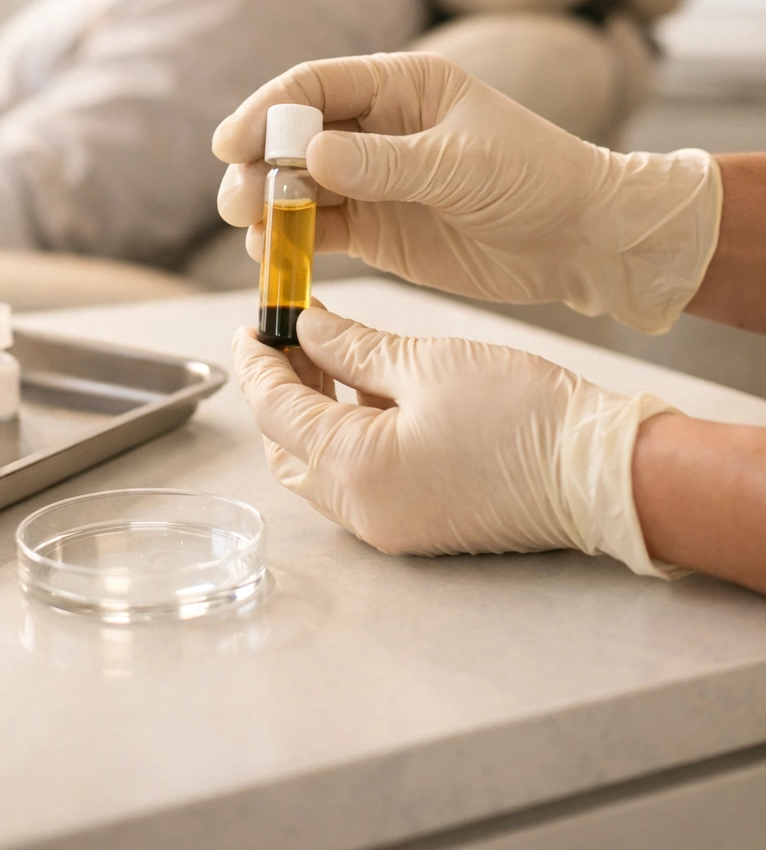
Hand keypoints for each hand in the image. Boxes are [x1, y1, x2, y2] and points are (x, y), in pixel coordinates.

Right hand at [214, 53, 720, 332]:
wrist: (584, 240)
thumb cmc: (536, 178)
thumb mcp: (462, 166)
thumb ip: (386, 163)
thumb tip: (310, 154)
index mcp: (402, 86)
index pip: (314, 87)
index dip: (267, 111)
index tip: (233, 144)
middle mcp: (378, 128)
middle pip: (294, 138)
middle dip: (259, 164)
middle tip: (239, 198)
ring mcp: (373, 180)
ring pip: (297, 187)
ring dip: (267, 204)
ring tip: (250, 227)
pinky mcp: (376, 229)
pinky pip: (318, 230)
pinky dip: (290, 241)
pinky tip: (272, 255)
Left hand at [233, 306, 677, 575]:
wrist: (601, 472)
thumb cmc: (520, 413)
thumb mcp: (425, 363)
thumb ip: (352, 347)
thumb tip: (305, 329)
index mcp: (356, 470)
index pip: (277, 411)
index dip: (256, 362)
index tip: (249, 324)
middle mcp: (363, 512)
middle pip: (289, 447)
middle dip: (281, 388)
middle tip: (286, 333)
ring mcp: (392, 525)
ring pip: (322, 466)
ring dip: (315, 412)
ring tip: (326, 350)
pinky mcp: (421, 523)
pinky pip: (360, 479)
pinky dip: (349, 434)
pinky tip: (367, 387)